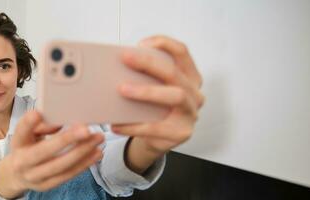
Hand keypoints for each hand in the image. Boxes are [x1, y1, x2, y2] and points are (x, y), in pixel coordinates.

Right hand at [0, 111, 103, 197]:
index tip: (38, 113)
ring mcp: (35, 176)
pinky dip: (84, 164)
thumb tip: (59, 121)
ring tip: (97, 139)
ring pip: (60, 165)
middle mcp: (23, 161)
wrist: (16, 174)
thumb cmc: (27, 147)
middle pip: (44, 151)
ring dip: (82, 152)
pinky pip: (68, 175)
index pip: (20, 131)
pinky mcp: (47, 185)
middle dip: (66, 140)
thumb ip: (41, 125)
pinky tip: (96, 153)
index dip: (28, 123)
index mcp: (17, 143)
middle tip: (85, 130)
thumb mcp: (29, 133)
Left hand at [111, 35, 204, 169]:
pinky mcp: (181, 132)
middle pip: (174, 72)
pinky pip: (156, 128)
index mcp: (188, 76)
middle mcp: (194, 93)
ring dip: (146, 91)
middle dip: (148, 63)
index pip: (181, 52)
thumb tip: (115, 65)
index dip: (163, 43)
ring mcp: (191, 113)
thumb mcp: (153, 88)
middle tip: (125, 58)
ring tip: (121, 89)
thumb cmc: (154, 108)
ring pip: (175, 96)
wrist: (159, 140)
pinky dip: (133, 125)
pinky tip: (116, 124)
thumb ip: (144, 76)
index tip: (141, 43)